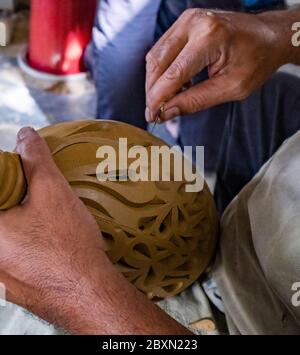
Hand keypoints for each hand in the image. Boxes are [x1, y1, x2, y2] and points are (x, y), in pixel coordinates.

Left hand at [0, 127, 104, 328]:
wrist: (89, 292)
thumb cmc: (68, 244)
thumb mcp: (53, 191)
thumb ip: (35, 159)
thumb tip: (25, 135)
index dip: (12, 179)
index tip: (26, 179)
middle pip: (3, 210)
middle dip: (19, 200)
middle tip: (41, 201)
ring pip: (9, 234)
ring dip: (24, 222)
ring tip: (51, 224)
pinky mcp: (11, 285)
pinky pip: (15, 254)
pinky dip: (29, 243)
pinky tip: (51, 244)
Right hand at [145, 9, 290, 122]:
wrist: (269, 36)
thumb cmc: (257, 60)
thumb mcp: (231, 88)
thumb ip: (196, 101)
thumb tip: (167, 112)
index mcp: (209, 38)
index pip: (172, 75)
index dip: (158, 99)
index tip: (152, 116)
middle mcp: (194, 23)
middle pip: (158, 63)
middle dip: (153, 91)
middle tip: (155, 112)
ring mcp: (188, 19)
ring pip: (156, 56)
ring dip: (156, 82)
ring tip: (167, 100)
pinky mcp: (185, 23)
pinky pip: (163, 49)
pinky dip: (163, 70)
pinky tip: (173, 85)